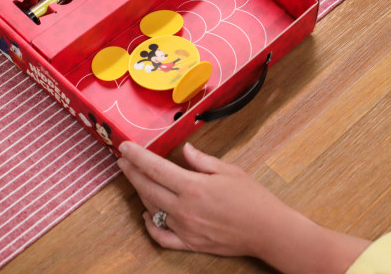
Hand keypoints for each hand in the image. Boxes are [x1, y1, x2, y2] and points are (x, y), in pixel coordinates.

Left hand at [117, 142, 370, 272]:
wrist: (267, 230)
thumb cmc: (253, 198)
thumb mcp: (229, 171)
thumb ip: (202, 161)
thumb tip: (186, 151)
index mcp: (193, 187)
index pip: (155, 168)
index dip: (137, 156)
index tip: (124, 147)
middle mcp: (183, 209)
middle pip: (147, 188)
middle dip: (132, 172)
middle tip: (123, 160)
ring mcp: (184, 228)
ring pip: (152, 209)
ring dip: (141, 193)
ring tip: (138, 179)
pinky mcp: (190, 243)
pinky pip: (161, 237)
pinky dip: (151, 225)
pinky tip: (148, 214)